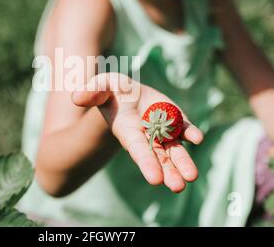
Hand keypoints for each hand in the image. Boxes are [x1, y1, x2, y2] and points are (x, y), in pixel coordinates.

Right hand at [72, 73, 203, 192]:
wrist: (127, 92)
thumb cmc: (110, 92)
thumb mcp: (100, 87)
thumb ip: (91, 93)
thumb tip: (75, 97)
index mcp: (127, 131)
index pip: (138, 149)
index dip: (146, 163)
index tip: (156, 180)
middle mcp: (146, 136)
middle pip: (159, 156)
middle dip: (168, 171)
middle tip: (178, 187)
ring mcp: (163, 130)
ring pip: (175, 149)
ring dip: (184, 162)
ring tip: (191, 177)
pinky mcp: (175, 121)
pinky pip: (184, 129)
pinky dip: (191, 134)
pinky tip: (197, 139)